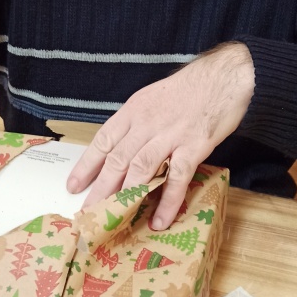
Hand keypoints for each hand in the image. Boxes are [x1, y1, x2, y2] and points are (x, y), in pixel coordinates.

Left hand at [67, 43, 253, 229]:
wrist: (223, 77)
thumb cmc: (189, 89)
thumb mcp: (153, 98)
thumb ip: (138, 122)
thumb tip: (123, 148)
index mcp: (134, 110)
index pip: (104, 139)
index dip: (87, 164)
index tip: (74, 184)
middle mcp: (147, 123)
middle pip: (118, 159)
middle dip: (100, 188)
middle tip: (88, 211)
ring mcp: (170, 134)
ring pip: (141, 168)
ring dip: (126, 196)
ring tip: (114, 218)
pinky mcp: (194, 146)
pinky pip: (177, 178)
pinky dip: (167, 201)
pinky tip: (159, 219)